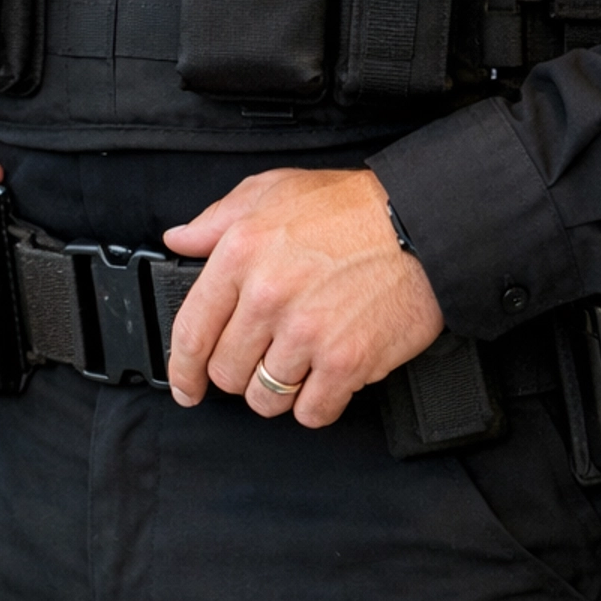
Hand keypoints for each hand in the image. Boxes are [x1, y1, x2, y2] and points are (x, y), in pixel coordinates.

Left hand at [161, 168, 443, 427]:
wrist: (420, 223)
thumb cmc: (350, 206)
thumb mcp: (274, 189)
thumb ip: (218, 217)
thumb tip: (180, 240)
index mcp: (241, 252)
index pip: (191, 330)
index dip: (183, 369)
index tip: (186, 385)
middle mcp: (268, 295)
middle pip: (226, 372)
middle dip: (238, 372)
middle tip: (262, 355)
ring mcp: (306, 332)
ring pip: (265, 398)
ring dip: (277, 390)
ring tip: (297, 362)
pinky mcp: (345, 362)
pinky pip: (311, 412)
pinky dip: (316, 403)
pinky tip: (325, 376)